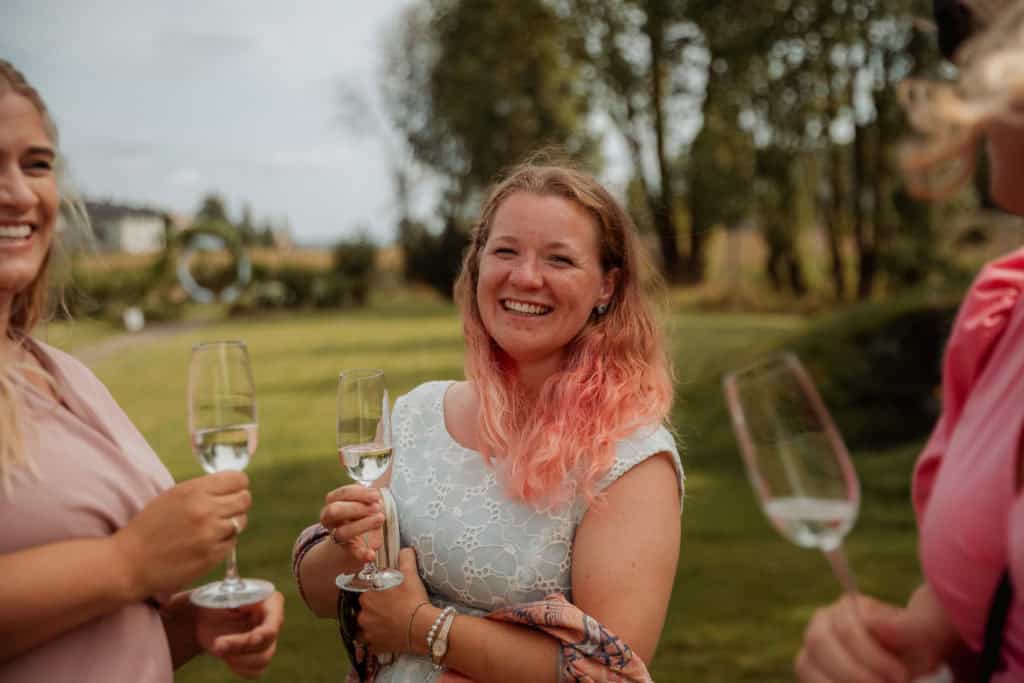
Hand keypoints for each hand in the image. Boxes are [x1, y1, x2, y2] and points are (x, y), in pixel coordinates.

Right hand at [113, 472, 250, 599]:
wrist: (130, 562)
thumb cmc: (149, 527)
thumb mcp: (173, 497)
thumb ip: (202, 490)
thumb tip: (232, 485)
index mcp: (194, 491)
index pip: (238, 479)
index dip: (237, 484)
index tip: (233, 489)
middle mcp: (206, 510)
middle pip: (244, 499)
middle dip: (237, 502)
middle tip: (225, 509)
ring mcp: (211, 534)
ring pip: (241, 521)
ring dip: (232, 523)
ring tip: (212, 527)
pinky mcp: (212, 555)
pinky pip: (232, 542)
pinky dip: (224, 541)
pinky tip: (206, 543)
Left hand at [197, 591, 284, 678]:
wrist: (205, 616)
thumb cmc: (213, 599)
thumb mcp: (219, 595)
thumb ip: (228, 598)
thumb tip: (234, 604)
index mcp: (269, 601)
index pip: (274, 620)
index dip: (266, 632)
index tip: (252, 639)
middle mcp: (273, 621)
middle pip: (267, 643)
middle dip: (241, 646)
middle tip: (217, 644)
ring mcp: (268, 640)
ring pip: (263, 659)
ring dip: (239, 660)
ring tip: (218, 649)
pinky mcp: (258, 656)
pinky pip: (257, 671)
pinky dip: (240, 669)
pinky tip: (226, 657)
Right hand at [320, 485, 383, 565]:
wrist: (355, 542)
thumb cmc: (362, 514)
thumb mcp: (364, 501)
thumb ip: (370, 495)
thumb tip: (384, 484)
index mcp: (333, 502)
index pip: (342, 494)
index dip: (359, 493)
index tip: (376, 495)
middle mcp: (330, 519)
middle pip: (335, 511)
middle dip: (357, 507)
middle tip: (377, 507)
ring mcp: (337, 536)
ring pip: (342, 532)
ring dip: (362, 525)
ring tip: (380, 518)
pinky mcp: (347, 551)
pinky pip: (353, 553)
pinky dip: (362, 554)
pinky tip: (371, 554)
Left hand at [357, 548, 429, 654]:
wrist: (422, 627)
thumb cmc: (413, 599)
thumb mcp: (410, 575)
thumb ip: (405, 559)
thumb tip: (405, 549)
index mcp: (366, 597)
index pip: (364, 592)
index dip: (374, 593)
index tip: (383, 595)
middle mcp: (362, 615)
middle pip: (363, 610)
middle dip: (373, 609)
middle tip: (388, 608)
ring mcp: (367, 633)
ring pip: (365, 627)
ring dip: (372, 625)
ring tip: (387, 623)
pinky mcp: (375, 646)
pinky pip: (372, 643)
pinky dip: (377, 640)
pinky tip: (388, 635)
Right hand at [795, 592, 951, 681]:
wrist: (903, 669)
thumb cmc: (913, 652)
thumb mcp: (921, 638)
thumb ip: (906, 625)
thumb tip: (870, 620)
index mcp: (846, 608)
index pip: (847, 629)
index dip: (873, 657)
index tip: (901, 675)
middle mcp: (820, 625)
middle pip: (820, 644)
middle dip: (855, 673)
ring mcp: (809, 651)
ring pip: (807, 667)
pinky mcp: (808, 673)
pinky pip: (807, 682)